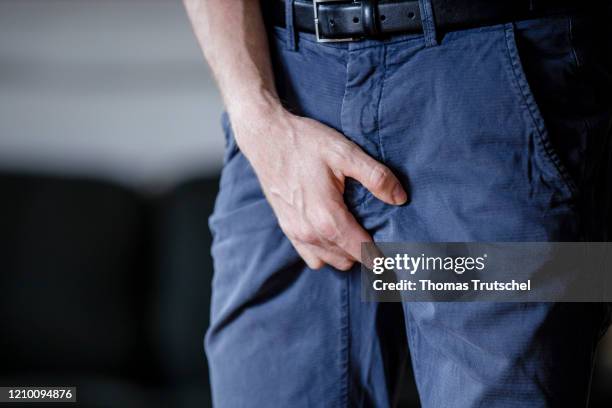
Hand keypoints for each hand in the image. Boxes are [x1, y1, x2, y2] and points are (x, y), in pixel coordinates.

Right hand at [233, 107, 406, 270]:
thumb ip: (376, 177)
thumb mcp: (345, 152)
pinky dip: (326, 252)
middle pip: (349, 260)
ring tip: (358, 231)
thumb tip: (400, 199)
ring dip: (346, 253)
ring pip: (331, 261)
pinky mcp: (287, 229)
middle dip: (366, 252)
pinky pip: (312, 257)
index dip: (383, 255)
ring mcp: (296, 233)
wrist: (264, 137)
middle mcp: (310, 233)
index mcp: (327, 218)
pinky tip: (334, 231)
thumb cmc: (305, 142)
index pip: (363, 252)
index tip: (398, 251)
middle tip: (380, 232)